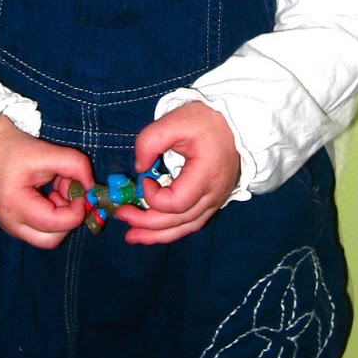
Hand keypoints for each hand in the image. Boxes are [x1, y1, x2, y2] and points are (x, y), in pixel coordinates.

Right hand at [0, 116, 93, 247]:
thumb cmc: (14, 150)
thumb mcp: (47, 151)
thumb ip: (75, 165)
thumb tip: (92, 186)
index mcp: (15, 206)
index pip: (57, 223)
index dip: (76, 208)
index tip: (77, 186)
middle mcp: (11, 224)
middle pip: (53, 240)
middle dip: (68, 218)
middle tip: (66, 191)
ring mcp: (12, 228)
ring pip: (49, 239)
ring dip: (62, 217)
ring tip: (56, 190)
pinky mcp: (16, 226)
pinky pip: (42, 231)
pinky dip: (54, 216)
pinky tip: (49, 194)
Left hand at [121, 101, 240, 244]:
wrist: (237, 123)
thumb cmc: (207, 120)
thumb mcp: (176, 120)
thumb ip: (150, 141)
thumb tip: (139, 167)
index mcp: (206, 175)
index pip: (176, 202)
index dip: (154, 197)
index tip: (144, 179)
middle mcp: (214, 195)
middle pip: (178, 220)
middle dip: (146, 222)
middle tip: (121, 215)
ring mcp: (216, 201)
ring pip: (185, 227)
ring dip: (157, 235)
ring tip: (132, 236)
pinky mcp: (213, 201)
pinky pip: (192, 222)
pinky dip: (171, 229)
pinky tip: (154, 231)